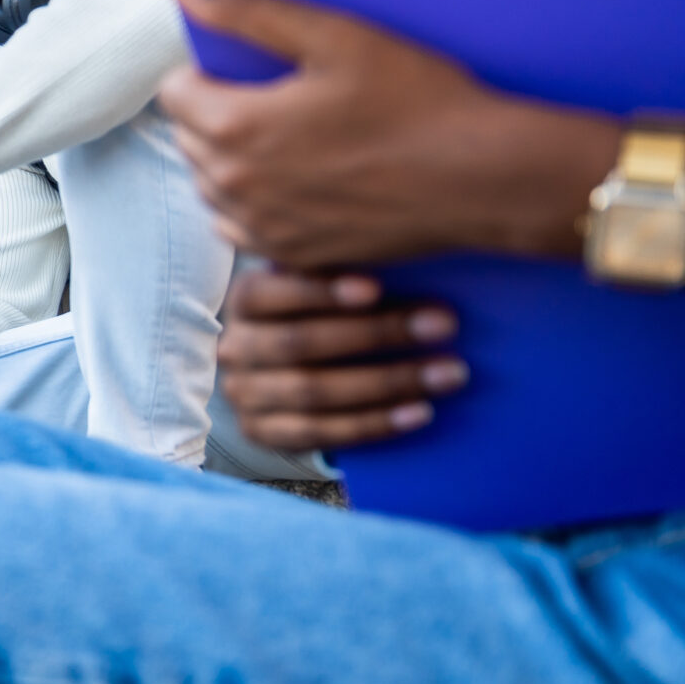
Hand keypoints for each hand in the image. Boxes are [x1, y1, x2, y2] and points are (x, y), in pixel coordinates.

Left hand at [159, 0, 619, 269]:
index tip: (247, 68)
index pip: (173, 92)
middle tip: (277, 96)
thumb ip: (246, 9)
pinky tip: (298, 179)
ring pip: (211, 184)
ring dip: (231, 158)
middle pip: (189, 138)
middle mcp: (235, 186)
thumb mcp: (333, 37)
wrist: (479, 177)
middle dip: (215, 112)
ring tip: (289, 135)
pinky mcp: (290, 254)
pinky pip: (241, 226)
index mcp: (235, 127)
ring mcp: (261, 227)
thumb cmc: (415, 99)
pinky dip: (255, 201)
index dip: (204, 72)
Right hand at [218, 269, 467, 448]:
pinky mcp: (262, 433)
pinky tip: (421, 412)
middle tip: (444, 324)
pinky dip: (375, 423)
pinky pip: (322, 433)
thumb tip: (404, 250)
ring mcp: (245, 395)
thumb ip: (341, 271)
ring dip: (390, 382)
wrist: (289, 379)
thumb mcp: (320, 286)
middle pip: (301, 344)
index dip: (319, 292)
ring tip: (449, 371)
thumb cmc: (323, 314)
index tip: (376, 288)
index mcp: (245, 300)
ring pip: (315, 391)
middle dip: (377, 334)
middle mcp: (235, 348)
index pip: (270, 294)